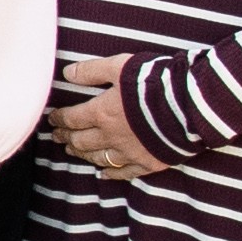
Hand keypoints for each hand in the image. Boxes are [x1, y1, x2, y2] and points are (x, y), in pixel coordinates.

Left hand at [49, 53, 162, 179]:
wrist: (189, 105)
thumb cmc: (154, 82)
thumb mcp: (120, 66)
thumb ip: (92, 70)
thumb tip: (68, 73)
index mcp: (101, 113)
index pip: (73, 119)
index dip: (60, 119)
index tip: (52, 119)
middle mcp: (111, 136)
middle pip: (81, 141)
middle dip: (67, 138)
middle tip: (58, 137)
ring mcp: (130, 152)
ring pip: (99, 158)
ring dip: (83, 155)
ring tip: (73, 153)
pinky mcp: (149, 162)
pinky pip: (125, 173)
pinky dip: (112, 174)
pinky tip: (105, 174)